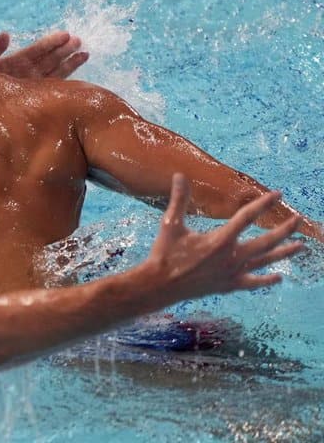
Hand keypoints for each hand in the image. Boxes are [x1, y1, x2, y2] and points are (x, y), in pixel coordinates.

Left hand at [0, 31, 87, 79]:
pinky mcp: (32, 96)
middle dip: (64, 50)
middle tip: (79, 40)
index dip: (50, 43)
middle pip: (49, 59)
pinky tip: (75, 74)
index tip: (66, 35)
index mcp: (15, 62)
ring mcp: (31, 83)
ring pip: (54, 71)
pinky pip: (51, 87)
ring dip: (68, 62)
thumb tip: (5, 34)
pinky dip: (63, 81)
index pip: (37, 50)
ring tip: (84, 53)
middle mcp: (26, 72)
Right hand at [145, 174, 303, 302]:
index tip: (277, 194)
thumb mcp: (170, 224)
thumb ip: (179, 199)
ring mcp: (233, 273)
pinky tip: (279, 277)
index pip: (248, 217)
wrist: (161, 285)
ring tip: (300, 247)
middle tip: (298, 220)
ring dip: (284, 253)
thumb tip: (179, 175)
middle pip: (266, 241)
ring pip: (265, 261)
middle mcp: (232, 257)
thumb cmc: (165, 253)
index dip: (263, 204)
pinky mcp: (229, 285)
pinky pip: (253, 282)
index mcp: (220, 239)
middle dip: (284, 230)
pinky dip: (266, 280)